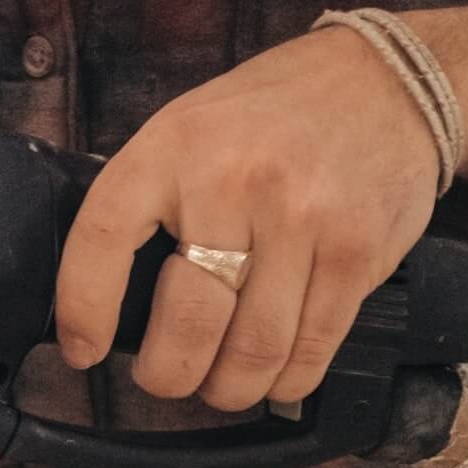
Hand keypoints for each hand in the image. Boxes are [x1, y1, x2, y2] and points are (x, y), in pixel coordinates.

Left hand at [53, 27, 441, 410]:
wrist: (383, 79)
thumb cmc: (271, 116)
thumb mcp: (188, 130)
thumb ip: (151, 200)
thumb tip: (113, 300)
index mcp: (172, 149)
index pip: (102, 239)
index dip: (84, 310)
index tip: (84, 350)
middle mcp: (234, 183)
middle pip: (189, 322)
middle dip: (170, 374)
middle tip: (168, 377)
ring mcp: (302, 219)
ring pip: (254, 349)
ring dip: (230, 388)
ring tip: (221, 384)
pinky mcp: (356, 252)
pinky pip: (312, 346)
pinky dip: (287, 379)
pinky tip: (274, 375)